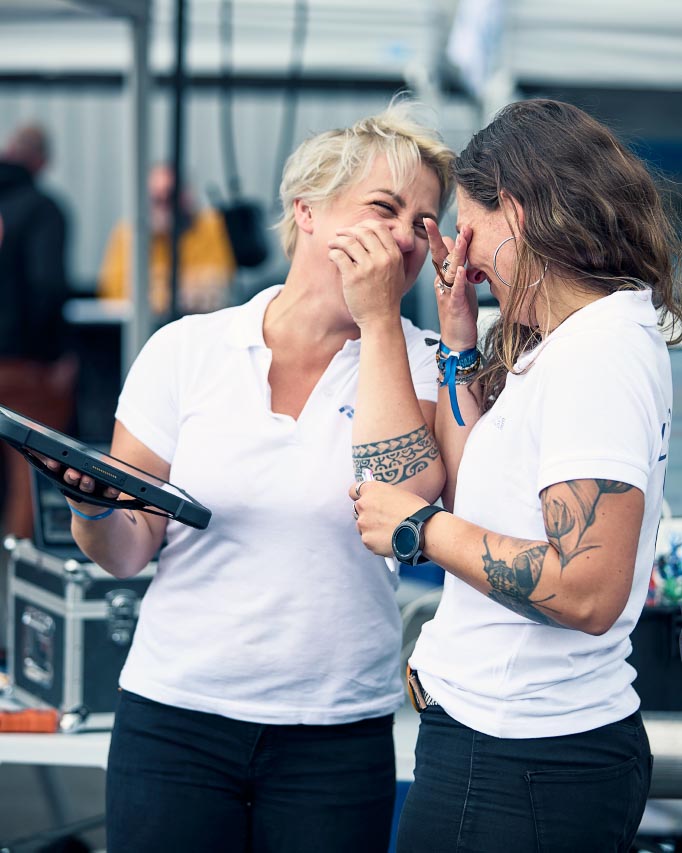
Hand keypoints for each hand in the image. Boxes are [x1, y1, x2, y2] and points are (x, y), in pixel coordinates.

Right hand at [32, 452, 119, 512]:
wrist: (91, 507)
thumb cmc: (75, 483)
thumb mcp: (59, 469)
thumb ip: (47, 455)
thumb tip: (32, 436)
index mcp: (64, 477)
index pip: (55, 470)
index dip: (53, 466)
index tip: (53, 462)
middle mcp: (75, 485)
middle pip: (71, 480)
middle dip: (71, 476)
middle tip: (73, 472)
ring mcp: (90, 492)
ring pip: (87, 487)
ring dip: (87, 483)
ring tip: (88, 478)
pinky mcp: (105, 496)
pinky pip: (109, 493)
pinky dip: (112, 490)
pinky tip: (114, 487)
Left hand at [328, 221, 404, 328]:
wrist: (381, 319)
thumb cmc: (387, 297)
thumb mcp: (398, 272)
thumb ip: (391, 253)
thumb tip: (377, 235)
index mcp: (395, 255)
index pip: (379, 227)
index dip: (364, 224)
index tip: (355, 230)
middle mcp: (383, 259)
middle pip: (363, 231)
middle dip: (348, 230)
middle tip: (339, 234)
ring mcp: (368, 267)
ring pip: (349, 241)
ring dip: (337, 240)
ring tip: (332, 244)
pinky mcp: (353, 277)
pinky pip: (339, 255)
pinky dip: (333, 253)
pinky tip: (331, 256)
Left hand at [349, 480, 427, 556]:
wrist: (423, 529)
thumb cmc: (416, 510)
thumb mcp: (398, 493)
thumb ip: (382, 496)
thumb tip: (378, 501)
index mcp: (371, 490)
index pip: (353, 490)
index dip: (359, 496)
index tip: (364, 500)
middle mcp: (363, 505)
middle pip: (358, 510)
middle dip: (367, 514)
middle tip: (382, 519)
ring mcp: (363, 524)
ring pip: (363, 527)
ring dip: (372, 529)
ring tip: (390, 531)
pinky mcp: (367, 540)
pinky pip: (369, 540)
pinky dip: (377, 542)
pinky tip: (391, 540)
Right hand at [425, 219, 478, 350]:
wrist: (457, 339)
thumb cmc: (460, 312)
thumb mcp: (459, 285)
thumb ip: (456, 265)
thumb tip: (453, 244)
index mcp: (443, 277)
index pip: (439, 253)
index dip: (435, 236)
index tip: (429, 220)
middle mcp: (443, 283)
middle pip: (439, 257)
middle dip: (434, 239)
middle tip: (428, 222)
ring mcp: (447, 294)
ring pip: (450, 270)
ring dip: (456, 254)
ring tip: (460, 238)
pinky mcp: (455, 305)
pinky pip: (457, 291)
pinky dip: (460, 280)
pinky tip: (462, 271)